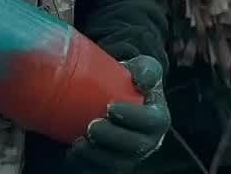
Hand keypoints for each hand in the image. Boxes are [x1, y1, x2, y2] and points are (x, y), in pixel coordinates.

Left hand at [66, 55, 170, 172]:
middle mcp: (148, 140)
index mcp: (158, 117)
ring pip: (118, 163)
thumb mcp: (143, 67)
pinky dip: (87, 163)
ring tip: (80, 143)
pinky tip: (73, 152)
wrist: (115, 93)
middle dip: (113, 138)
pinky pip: (102, 170)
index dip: (133, 117)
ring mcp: (131, 155)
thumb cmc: (131, 79)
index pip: (152, 121)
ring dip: (98, 155)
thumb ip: (147, 69)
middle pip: (135, 146)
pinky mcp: (113, 163)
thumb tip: (140, 80)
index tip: (110, 107)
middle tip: (91, 126)